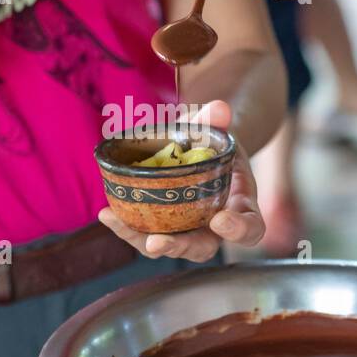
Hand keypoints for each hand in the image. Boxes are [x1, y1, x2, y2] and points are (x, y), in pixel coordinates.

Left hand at [98, 99, 263, 262]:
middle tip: (156, 242)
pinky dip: (125, 226)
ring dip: (141, 240)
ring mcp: (187, 231)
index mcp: (240, 206)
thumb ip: (218, 120)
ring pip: (169, 247)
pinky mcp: (163, 228)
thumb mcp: (217, 130)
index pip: (250, 228)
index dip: (238, 230)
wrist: (196, 151)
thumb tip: (219, 109)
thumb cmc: (212, 144)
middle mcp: (214, 227)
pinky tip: (107, 213)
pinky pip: (145, 234)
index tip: (220, 220)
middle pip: (202, 248)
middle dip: (179, 247)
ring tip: (117, 222)